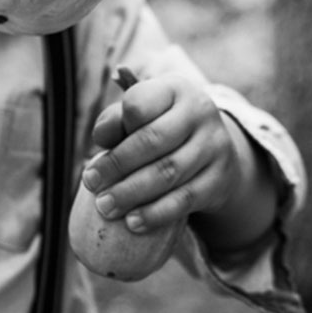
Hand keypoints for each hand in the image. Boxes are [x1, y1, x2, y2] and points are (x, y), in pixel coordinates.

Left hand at [82, 73, 240, 233]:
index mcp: (175, 89)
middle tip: (91, 184)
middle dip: (117, 165)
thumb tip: (102, 137)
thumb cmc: (161, 129)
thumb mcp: (142, 115)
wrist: (213, 152)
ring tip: (105, 207)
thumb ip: (116, 121)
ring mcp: (215, 146)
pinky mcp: (220, 179)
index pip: (139, 103)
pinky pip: (185, 199)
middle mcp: (200, 112)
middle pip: (152, 140)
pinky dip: (156, 213)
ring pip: (168, 173)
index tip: (95, 148)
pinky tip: (133, 223)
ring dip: (131, 193)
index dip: (115, 126)